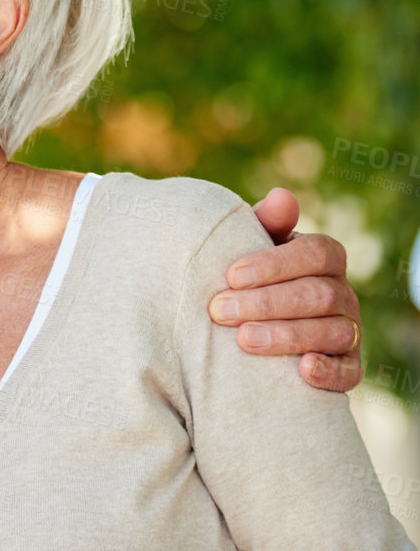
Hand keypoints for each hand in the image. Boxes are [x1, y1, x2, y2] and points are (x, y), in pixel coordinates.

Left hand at [207, 187, 361, 391]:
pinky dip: (329, 372)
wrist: (254, 320)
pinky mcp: (348, 366)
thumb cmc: (252, 275)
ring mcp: (350, 331)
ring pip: (333, 332)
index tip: (231, 276)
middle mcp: (343, 293)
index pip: (315, 254)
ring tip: (243, 340)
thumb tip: (282, 196)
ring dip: (287, 336)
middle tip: (220, 311)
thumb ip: (266, 222)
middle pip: (319, 295)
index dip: (275, 264)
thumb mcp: (254, 245)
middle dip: (267, 303)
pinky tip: (302, 370)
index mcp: (325, 258)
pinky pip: (350, 372)